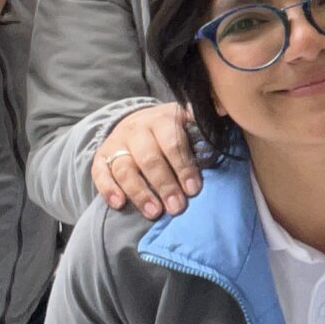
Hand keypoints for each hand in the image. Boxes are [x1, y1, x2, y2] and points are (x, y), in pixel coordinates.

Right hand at [93, 102, 201, 216]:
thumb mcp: (186, 121)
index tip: (193, 189)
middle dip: (164, 184)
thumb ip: (201, 122)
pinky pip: (100, 173)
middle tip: (177, 207)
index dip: (183, 166)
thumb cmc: (170, 131)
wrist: (137, 123)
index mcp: (162, 119)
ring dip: (140, 193)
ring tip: (154, 212)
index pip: (172, 142)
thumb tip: (224, 111)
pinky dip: (108, 189)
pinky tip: (119, 204)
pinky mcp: (101, 157)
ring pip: (125, 168)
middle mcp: (137, 129)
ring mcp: (117, 143)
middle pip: (149, 158)